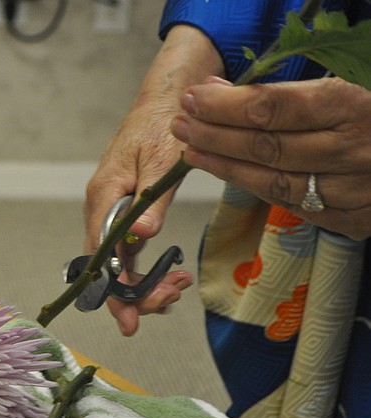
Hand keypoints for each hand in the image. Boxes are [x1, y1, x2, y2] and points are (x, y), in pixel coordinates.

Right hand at [83, 25, 218, 334]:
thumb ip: (152, 201)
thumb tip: (142, 238)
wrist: (166, 101)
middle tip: (171, 299)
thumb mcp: (161, 160)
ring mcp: (113, 214)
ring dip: (146, 284)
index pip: (99, 257)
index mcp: (104, 197)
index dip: (112, 293)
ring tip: (178, 287)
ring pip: (119, 264)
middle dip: (136, 294)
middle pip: (107, 268)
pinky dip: (149, 270)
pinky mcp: (126, 215)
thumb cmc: (161, 125)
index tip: (129, 321)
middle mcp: (102, 209)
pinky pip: (130, 253)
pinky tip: (172, 277)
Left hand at [172, 76, 370, 239]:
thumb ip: (293, 89)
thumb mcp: (354, 80)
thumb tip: (223, 90)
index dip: (225, 105)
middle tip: (181, 123)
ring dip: (224, 166)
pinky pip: (295, 205)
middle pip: (265, 146)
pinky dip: (258, 189)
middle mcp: (355, 152)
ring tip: (192, 150)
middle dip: (214, 134)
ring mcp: (356, 191)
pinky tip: (232, 174)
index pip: (272, 109)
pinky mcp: (356, 220)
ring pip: (273, 182)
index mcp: (356, 107)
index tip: (195, 97)